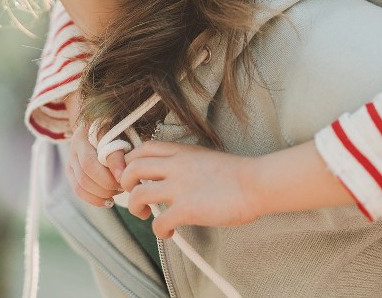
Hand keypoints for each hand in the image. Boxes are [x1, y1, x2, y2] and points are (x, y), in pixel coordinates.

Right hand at [65, 123, 126, 207]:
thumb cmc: (116, 132)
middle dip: (107, 184)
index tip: (125, 177)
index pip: (95, 155)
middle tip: (124, 186)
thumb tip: (121, 176)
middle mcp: (75, 146)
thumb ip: (119, 152)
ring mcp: (70, 161)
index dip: (111, 168)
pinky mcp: (70, 173)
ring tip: (118, 192)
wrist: (100, 131)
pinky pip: (79, 191)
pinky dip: (95, 200)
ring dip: (102, 193)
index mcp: (86, 133)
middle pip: (86, 173)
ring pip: (81, 185)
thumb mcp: (120, 135)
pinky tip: (109, 202)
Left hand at [120, 141, 260, 238]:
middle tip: (133, 194)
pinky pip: (159, 222)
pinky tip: (169, 233)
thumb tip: (173, 176)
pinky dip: (158, 231)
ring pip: (138, 194)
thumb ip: (186, 163)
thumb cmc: (238, 174)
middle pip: (132, 168)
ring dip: (135, 208)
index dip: (131, 161)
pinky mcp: (186, 209)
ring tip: (145, 214)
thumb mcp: (206, 157)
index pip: (143, 148)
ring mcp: (180, 187)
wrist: (256, 183)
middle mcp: (176, 166)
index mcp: (181, 152)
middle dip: (125, 183)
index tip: (134, 175)